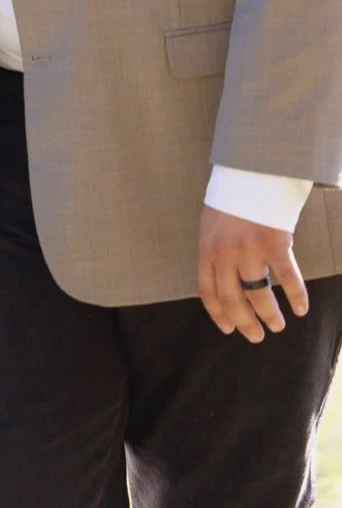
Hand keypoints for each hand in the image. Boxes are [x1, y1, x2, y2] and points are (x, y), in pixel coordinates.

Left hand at [197, 205, 308, 341]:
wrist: (250, 172)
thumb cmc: (231, 198)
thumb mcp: (212, 225)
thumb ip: (216, 252)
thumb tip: (225, 280)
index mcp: (207, 248)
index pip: (208, 291)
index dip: (218, 314)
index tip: (229, 328)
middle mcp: (226, 253)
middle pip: (233, 299)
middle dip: (245, 323)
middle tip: (256, 336)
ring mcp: (250, 250)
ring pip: (259, 295)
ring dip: (270, 315)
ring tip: (277, 325)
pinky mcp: (275, 244)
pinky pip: (288, 279)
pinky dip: (296, 297)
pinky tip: (300, 309)